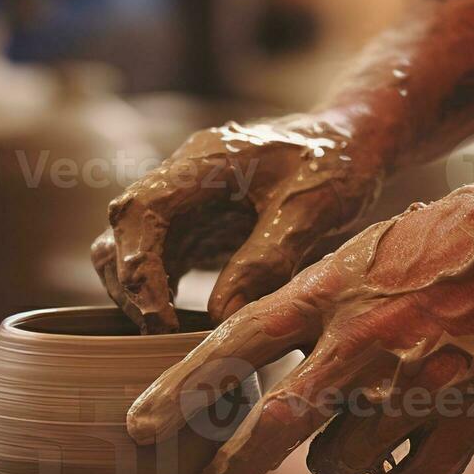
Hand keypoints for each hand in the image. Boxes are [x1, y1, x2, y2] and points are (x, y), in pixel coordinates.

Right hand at [92, 115, 385, 332]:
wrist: (352, 140)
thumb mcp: (311, 209)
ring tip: (166, 334)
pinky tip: (177, 323)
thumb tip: (221, 315)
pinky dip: (156, 292)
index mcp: (203, 162)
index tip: (160, 315)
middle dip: (131, 286)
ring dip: (136, 291)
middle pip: (122, 231)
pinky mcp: (195, 224)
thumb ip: (268, 258)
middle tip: (162, 333)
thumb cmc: (336, 162)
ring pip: (128, 246)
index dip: (139, 266)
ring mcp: (184, 201)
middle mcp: (180, 178)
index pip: (140, 209)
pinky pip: (156, 259)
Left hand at [126, 189, 473, 473]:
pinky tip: (393, 468)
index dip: (181, 390)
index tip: (137, 430)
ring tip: (356, 426)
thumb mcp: (352, 260)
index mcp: (329, 292)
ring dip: (332, 460)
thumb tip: (247, 386)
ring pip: (337, 463)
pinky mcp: (469, 418)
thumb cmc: (433, 249)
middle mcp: (364, 340)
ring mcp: (417, 384)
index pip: (236, 344)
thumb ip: (301, 316)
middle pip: (274, 427)